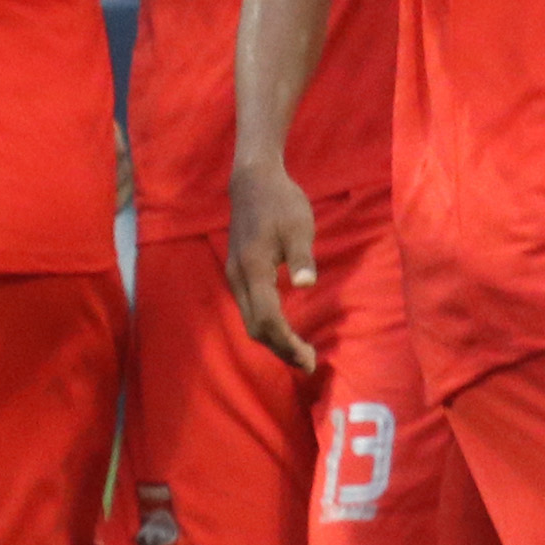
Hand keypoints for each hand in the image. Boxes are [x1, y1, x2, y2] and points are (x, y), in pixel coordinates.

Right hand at [224, 160, 320, 372]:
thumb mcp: (299, 226)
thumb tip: (306, 284)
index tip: (309, 357)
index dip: (287, 342)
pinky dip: (268, 326)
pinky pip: (250, 310)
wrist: (253, 182)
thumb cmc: (281, 203)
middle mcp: (239, 278)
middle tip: (309, 362)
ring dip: (274, 341)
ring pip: (250, 321)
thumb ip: (302, 257)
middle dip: (281, 349)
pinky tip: (285, 329)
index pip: (267, 318)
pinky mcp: (239, 273)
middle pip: (255, 327)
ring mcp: (235, 277)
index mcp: (254, 269)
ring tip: (300, 352)